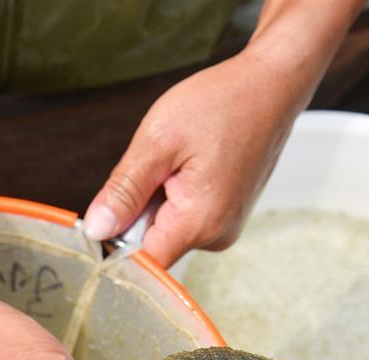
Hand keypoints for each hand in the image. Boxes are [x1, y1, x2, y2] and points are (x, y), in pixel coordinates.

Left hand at [83, 3, 358, 266]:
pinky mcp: (226, 216)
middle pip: (152, 245)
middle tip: (154, 166)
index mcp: (199, 222)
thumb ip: (124, 191)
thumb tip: (98, 230)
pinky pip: (184, 217)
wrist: (271, 86)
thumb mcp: (158, 141)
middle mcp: (216, 236)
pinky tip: (189, 163)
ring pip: (166, 229)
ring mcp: (224, 228)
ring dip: (156, 199)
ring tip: (178, 159)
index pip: (142, 264)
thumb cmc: (221, 104)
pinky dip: (174, 194)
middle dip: (137, 211)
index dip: (115, 245)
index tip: (106, 213)